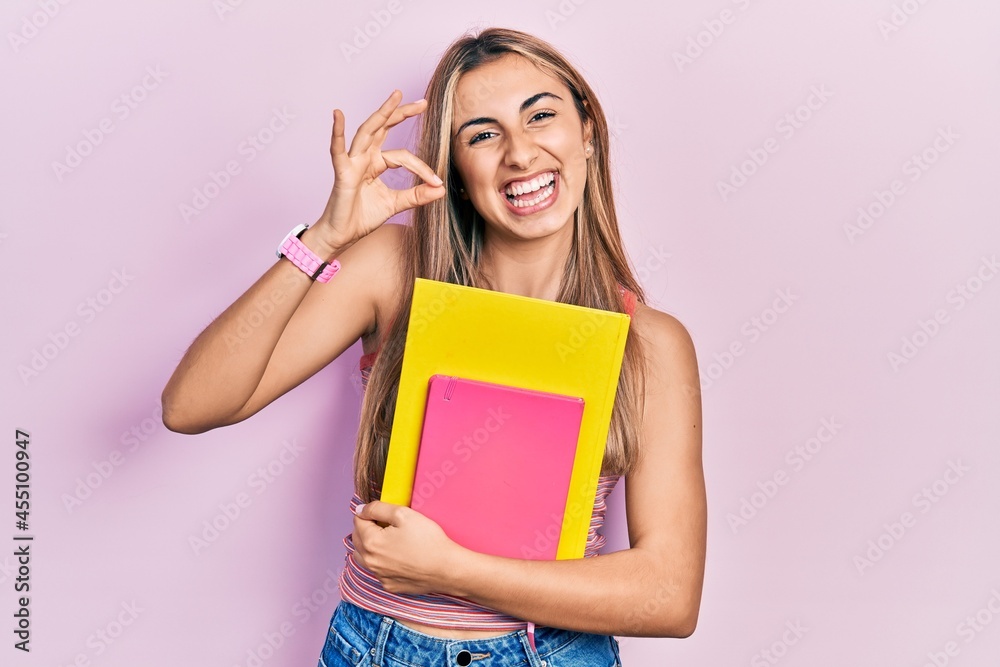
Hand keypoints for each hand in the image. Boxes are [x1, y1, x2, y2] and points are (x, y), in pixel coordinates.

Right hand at [315, 90, 445, 250]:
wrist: (342, 235)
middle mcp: (364, 157)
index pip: (403, 156)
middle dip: (402, 113)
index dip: (422, 168)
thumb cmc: (362, 217)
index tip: (437, 181)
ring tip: (396, 96)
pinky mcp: (342, 173)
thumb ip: (416, 196)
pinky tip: (338, 114)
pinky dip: (337, 132)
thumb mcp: (396, 204)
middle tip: (423, 102)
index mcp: (376, 163)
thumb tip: (441, 189)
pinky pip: (337, 150)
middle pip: (384, 128)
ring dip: (382, 113)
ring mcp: (352, 162)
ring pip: (367, 132)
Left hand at [352, 500, 463, 595]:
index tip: (381, 512)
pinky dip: (381, 562)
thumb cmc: (428, 540)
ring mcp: (379, 576)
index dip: (368, 513)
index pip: (358, 521)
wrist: (446, 568)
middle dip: (366, 528)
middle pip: (357, 539)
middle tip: (384, 523)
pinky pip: (378, 571)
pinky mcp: (390, 585)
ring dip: (369, 546)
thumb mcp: (404, 514)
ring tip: (386, 539)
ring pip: (363, 557)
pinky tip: (397, 556)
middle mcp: (370, 562)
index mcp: (371, 542)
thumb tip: (360, 509)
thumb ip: (378, 508)